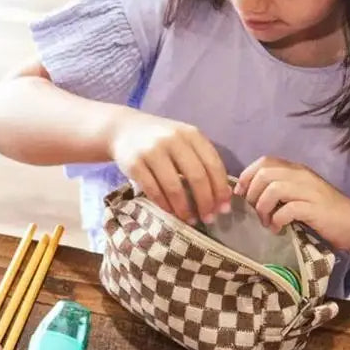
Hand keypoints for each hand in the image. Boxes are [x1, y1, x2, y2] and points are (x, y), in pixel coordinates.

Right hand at [109, 109, 231, 223]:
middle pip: (197, 177)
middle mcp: (173, 139)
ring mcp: (152, 151)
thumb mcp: (184, 142)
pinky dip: (165, 205)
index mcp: (191, 134)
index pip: (213, 164)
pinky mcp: (134, 164)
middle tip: (209, 218)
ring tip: (190, 219)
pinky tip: (172, 213)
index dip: (220, 189)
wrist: (124, 129)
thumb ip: (202, 162)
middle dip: (206, 202)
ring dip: (185, 208)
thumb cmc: (162, 141)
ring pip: (174, 187)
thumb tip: (224, 195)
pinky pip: (153, 190)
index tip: (224, 208)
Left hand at [235, 156, 349, 251]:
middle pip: (265, 174)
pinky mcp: (315, 208)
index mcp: (296, 170)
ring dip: (263, 208)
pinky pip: (287, 209)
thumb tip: (249, 196)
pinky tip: (278, 229)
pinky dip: (277, 220)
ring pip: (273, 189)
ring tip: (266, 222)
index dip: (247, 176)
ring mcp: (309, 191)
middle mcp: (302, 175)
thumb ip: (279, 191)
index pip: (264, 162)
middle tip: (255, 212)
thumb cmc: (322, 213)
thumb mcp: (299, 196)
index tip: (242, 195)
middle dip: (252, 195)